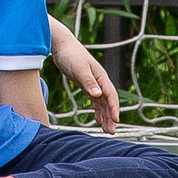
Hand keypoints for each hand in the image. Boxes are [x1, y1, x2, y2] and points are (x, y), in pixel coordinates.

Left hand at [48, 17, 118, 133]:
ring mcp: (94, 84)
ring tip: (107, 130)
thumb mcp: (79, 69)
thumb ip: (88, 82)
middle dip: (111, 116)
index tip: (116, 120)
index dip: (114, 108)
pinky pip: (95, 101)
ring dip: (105, 116)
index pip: (111, 95)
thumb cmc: (71, 55)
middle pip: (109, 102)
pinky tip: (97, 120)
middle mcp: (100, 81)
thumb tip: (99, 95)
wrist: (62, 46)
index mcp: (101, 77)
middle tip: (111, 131)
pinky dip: (98, 111)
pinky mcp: (87, 85)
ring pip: (103, 103)